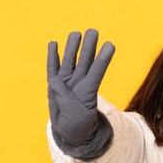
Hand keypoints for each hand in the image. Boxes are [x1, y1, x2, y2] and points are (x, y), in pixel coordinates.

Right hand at [47, 29, 114, 143]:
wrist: (70, 132)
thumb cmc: (77, 124)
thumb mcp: (74, 115)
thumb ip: (65, 98)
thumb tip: (54, 81)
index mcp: (89, 90)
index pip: (97, 71)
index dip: (103, 59)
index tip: (110, 45)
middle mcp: (79, 82)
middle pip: (85, 61)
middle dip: (88, 47)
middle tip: (93, 31)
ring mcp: (67, 82)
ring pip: (70, 61)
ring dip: (72, 48)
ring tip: (76, 34)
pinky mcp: (55, 85)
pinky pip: (53, 69)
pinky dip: (52, 57)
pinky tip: (53, 44)